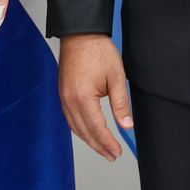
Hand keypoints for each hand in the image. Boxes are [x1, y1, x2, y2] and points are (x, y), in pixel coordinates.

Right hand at [58, 33, 132, 161]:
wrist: (80, 33)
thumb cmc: (98, 51)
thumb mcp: (116, 77)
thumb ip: (121, 104)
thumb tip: (127, 126)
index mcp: (83, 97)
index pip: (96, 129)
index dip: (108, 143)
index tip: (117, 152)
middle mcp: (69, 100)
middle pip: (84, 131)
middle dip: (98, 146)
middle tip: (112, 155)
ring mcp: (63, 97)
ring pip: (75, 127)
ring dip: (89, 139)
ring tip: (102, 148)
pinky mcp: (63, 92)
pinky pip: (69, 117)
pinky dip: (80, 128)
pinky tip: (88, 131)